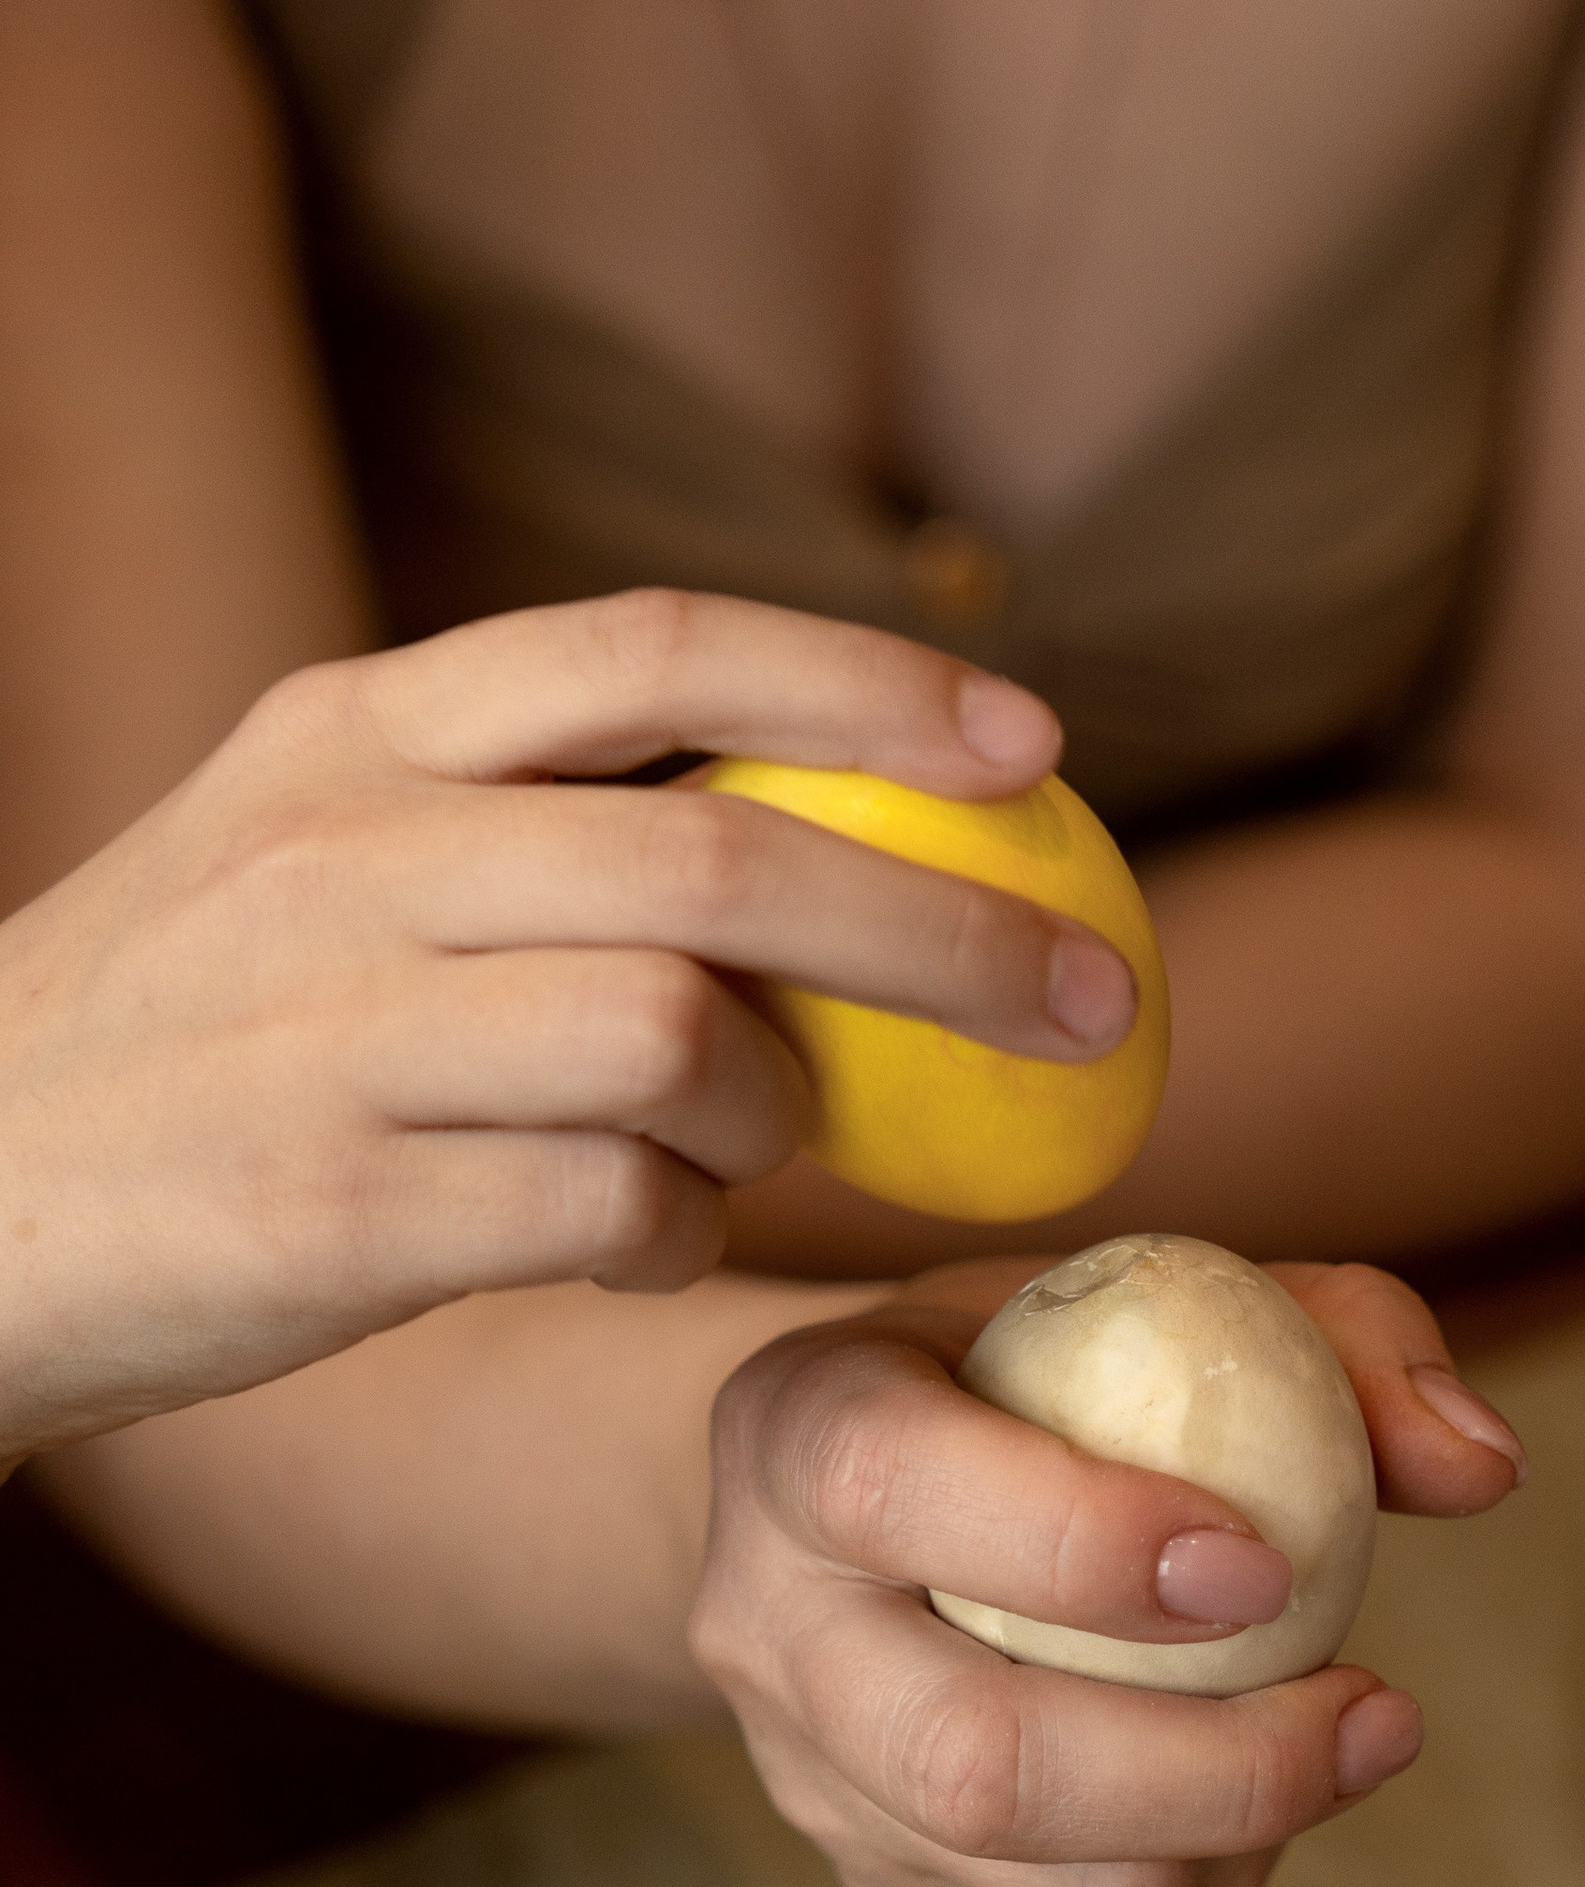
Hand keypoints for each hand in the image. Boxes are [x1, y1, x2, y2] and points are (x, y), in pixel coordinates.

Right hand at [0, 591, 1132, 1461]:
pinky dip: (675, 1232)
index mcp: (355, 730)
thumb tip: (839, 840)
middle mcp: (343, 851)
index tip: (1036, 744)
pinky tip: (645, 1239)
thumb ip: (535, 826)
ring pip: (677, 1041)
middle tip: (1087, 999)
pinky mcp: (326, 1210)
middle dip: (946, 930)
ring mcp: (327, 1030)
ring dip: (778, 1112)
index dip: (868, 684)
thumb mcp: (316, 859)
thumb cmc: (196, 1039)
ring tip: (753, 1146)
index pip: (654, 647)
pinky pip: (606, 1208)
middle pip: (724, 859)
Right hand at [689, 1258, 1524, 1886]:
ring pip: (1020, 1875)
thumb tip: (1483, 1464)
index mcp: (799, 1424)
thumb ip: (1338, 1342)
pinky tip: (1262, 1785)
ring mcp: (807, 1771)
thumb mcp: (1161, 1300)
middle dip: (1203, 1766)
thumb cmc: (1048, 1370)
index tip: (1269, 1564)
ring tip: (1350, 1739)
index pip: (892, 1489)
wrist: (869, 1496)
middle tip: (1377, 1715)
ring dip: (1229, 1837)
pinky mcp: (877, 1874)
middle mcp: (767, 1617)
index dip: (1076, 1540)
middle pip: (965, 1757)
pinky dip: (1197, 1874)